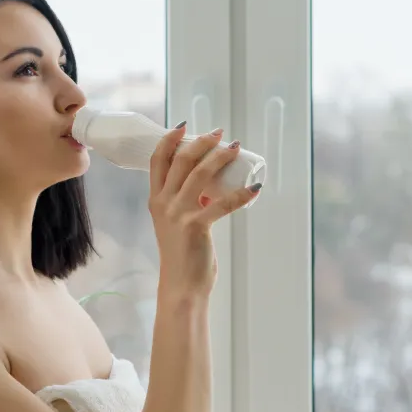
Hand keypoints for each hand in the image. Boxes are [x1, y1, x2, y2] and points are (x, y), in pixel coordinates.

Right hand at [148, 123, 261, 296]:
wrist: (181, 286)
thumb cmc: (182, 256)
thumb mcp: (174, 224)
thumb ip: (186, 205)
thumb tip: (208, 190)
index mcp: (156, 200)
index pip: (157, 160)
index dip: (169, 139)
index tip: (183, 125)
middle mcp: (164, 203)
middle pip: (181, 160)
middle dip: (201, 142)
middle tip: (219, 133)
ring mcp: (179, 213)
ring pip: (200, 174)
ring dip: (220, 157)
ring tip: (235, 148)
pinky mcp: (196, 225)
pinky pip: (224, 203)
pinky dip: (243, 194)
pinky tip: (255, 187)